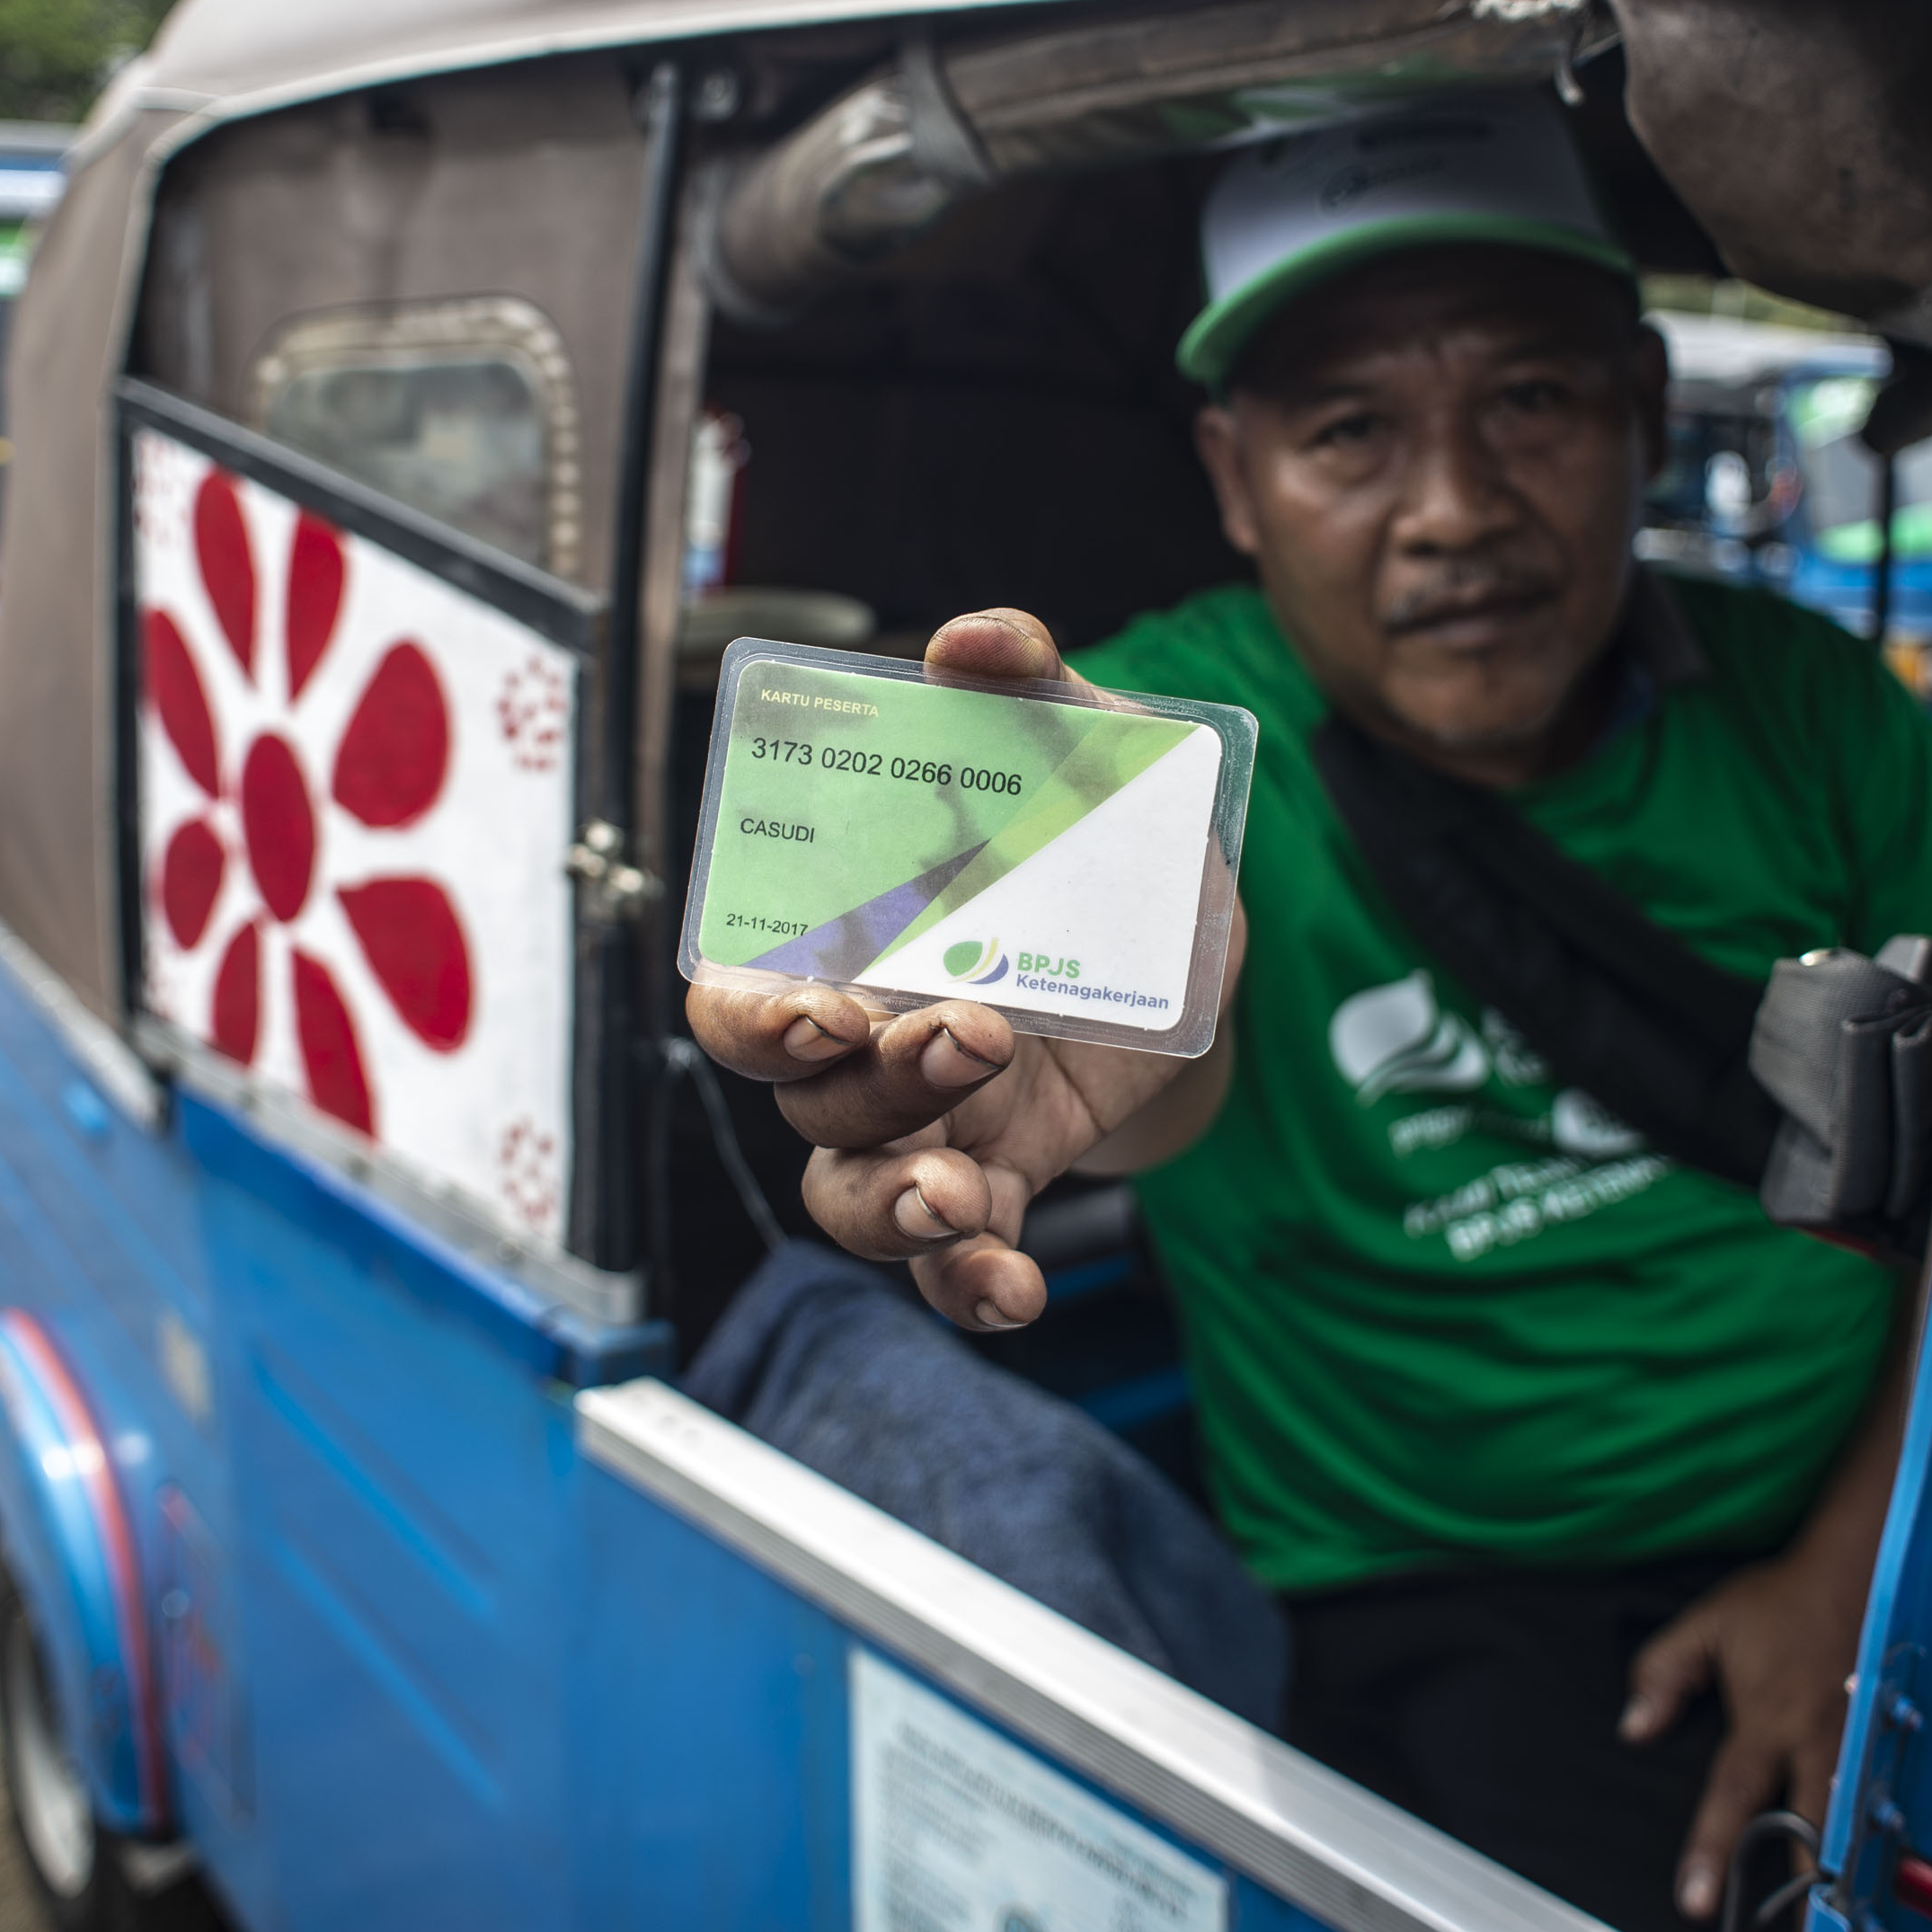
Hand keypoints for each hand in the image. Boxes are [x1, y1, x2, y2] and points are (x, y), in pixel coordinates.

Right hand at [685, 609, 1238, 1331]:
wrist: (1191, 927)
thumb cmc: (1098, 827)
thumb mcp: (1088, 752)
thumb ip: (1031, 684)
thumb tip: (976, 640)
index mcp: (843, 933)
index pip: (739, 989)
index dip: (756, 1014)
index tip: (825, 1008)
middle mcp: (858, 1039)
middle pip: (798, 1097)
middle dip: (851, 1088)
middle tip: (951, 1040)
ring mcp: (924, 1121)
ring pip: (848, 1193)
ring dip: (894, 1204)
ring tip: (963, 1194)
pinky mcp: (1001, 1179)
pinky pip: (955, 1263)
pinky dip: (970, 1288)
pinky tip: (1011, 1291)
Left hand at [1618, 1544, 1868, 1928]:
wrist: (1862, 1568)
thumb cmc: (1783, 1600)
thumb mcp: (1708, 1623)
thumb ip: (1664, 1673)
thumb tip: (1634, 1727)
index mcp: (1769, 1721)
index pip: (1732, 1797)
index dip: (1712, 1850)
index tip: (1696, 1899)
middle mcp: (1818, 1741)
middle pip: (1808, 1829)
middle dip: (1802, 1888)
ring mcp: (1860, 1742)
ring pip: (1852, 1821)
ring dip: (1844, 1869)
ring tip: (1840, 1922)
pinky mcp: (1887, 1737)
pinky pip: (1880, 1795)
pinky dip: (1877, 1834)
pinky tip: (1878, 1868)